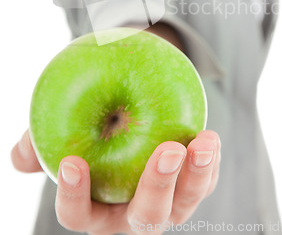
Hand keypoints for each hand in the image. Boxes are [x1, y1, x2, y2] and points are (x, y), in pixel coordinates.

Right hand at [12, 129, 220, 233]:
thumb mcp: (64, 130)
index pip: (77, 216)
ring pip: (183, 204)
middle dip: (157, 187)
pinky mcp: (189, 190)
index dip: (73, 196)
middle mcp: (130, 215)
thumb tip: (19, 155)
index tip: (71, 162)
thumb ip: (41, 141)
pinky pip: (203, 183)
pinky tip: (210, 138)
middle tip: (168, 151)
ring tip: (204, 141)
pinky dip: (209, 164)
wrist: (128, 116)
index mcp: (94, 208)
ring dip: (196, 175)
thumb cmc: (92, 127)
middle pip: (144, 218)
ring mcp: (164, 206)